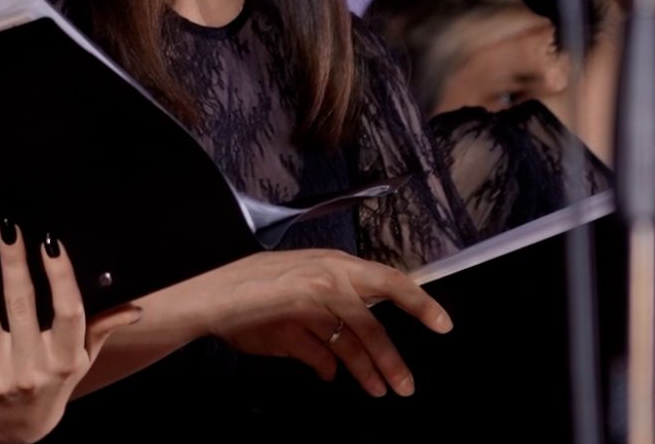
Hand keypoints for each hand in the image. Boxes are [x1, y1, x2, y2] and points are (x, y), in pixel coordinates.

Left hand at [0, 223, 142, 443]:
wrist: (12, 431)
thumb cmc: (51, 384)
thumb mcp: (80, 361)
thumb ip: (102, 329)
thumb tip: (135, 309)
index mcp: (64, 360)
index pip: (67, 313)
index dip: (60, 277)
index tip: (51, 242)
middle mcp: (31, 369)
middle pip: (21, 306)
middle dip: (13, 263)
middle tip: (6, 227)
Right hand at [192, 249, 451, 398]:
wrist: (210, 292)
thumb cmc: (249, 294)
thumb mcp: (292, 311)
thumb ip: (316, 338)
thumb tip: (332, 368)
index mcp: (334, 263)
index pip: (388, 280)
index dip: (418, 302)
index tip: (443, 325)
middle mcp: (330, 272)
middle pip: (375, 313)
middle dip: (392, 354)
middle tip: (407, 386)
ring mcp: (314, 290)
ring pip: (354, 336)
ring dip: (369, 368)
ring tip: (382, 391)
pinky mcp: (298, 310)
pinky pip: (322, 349)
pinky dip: (329, 365)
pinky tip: (333, 376)